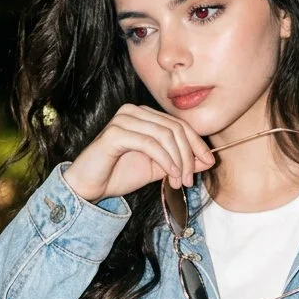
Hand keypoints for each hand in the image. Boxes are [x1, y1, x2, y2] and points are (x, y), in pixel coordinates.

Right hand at [63, 104, 214, 201]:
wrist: (89, 187)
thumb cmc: (119, 174)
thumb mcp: (157, 168)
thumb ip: (180, 162)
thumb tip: (208, 160)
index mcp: (144, 115)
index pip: (179, 124)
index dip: (197, 144)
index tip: (209, 163)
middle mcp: (134, 112)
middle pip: (174, 128)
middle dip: (189, 155)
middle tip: (191, 180)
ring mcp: (123, 120)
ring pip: (164, 135)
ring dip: (178, 161)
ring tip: (180, 182)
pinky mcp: (115, 133)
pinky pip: (149, 143)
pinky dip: (165, 160)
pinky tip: (171, 175)